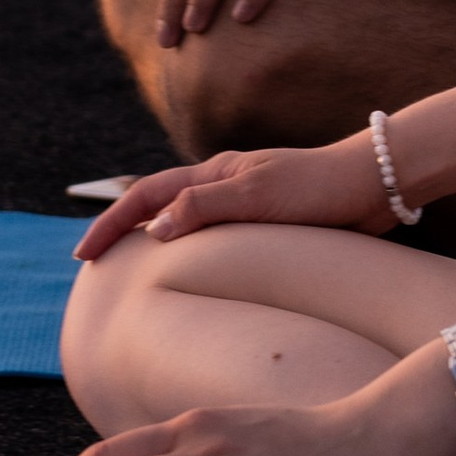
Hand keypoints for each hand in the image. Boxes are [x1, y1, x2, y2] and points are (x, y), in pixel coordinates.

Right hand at [73, 134, 389, 260]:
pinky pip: (212, 242)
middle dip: (121, 232)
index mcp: (214, 174)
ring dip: (151, 244)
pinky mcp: (264, 226)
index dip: (111, 224)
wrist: (372, 186)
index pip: (145, 196)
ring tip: (130, 277)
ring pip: (182, 225)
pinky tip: (191, 282)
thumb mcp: (257, 194)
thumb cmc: (317, 187)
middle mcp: (222, 187)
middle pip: (156, 206)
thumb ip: (205, 207)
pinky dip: (187, 257)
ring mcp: (242, 206)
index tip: (83, 256)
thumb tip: (154, 229)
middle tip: (92, 267)